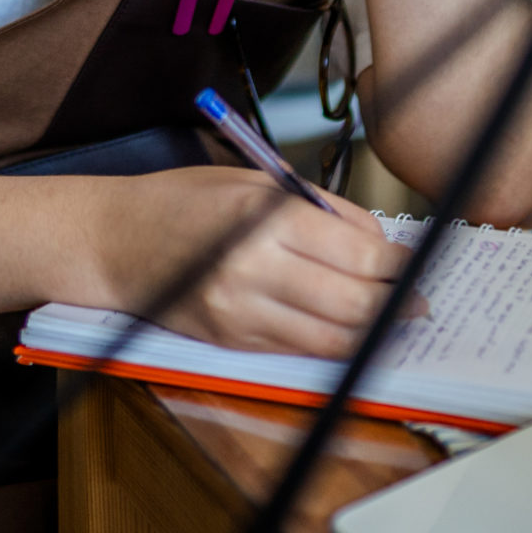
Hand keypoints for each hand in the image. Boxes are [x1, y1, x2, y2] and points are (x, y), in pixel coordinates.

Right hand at [94, 166, 412, 356]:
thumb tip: (380, 243)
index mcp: (265, 215)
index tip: (416, 264)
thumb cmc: (183, 201)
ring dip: (373, 331)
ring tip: (394, 319)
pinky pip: (300, 351)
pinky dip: (333, 343)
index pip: (361, 255)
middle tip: (419, 300)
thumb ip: (321, 209)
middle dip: (397, 303)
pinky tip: (350, 332)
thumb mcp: (256, 182)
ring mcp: (241, 310)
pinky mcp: (231, 340)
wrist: (112, 241)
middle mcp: (254, 266)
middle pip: (356, 301)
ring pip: (334, 336)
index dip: (400, 266)